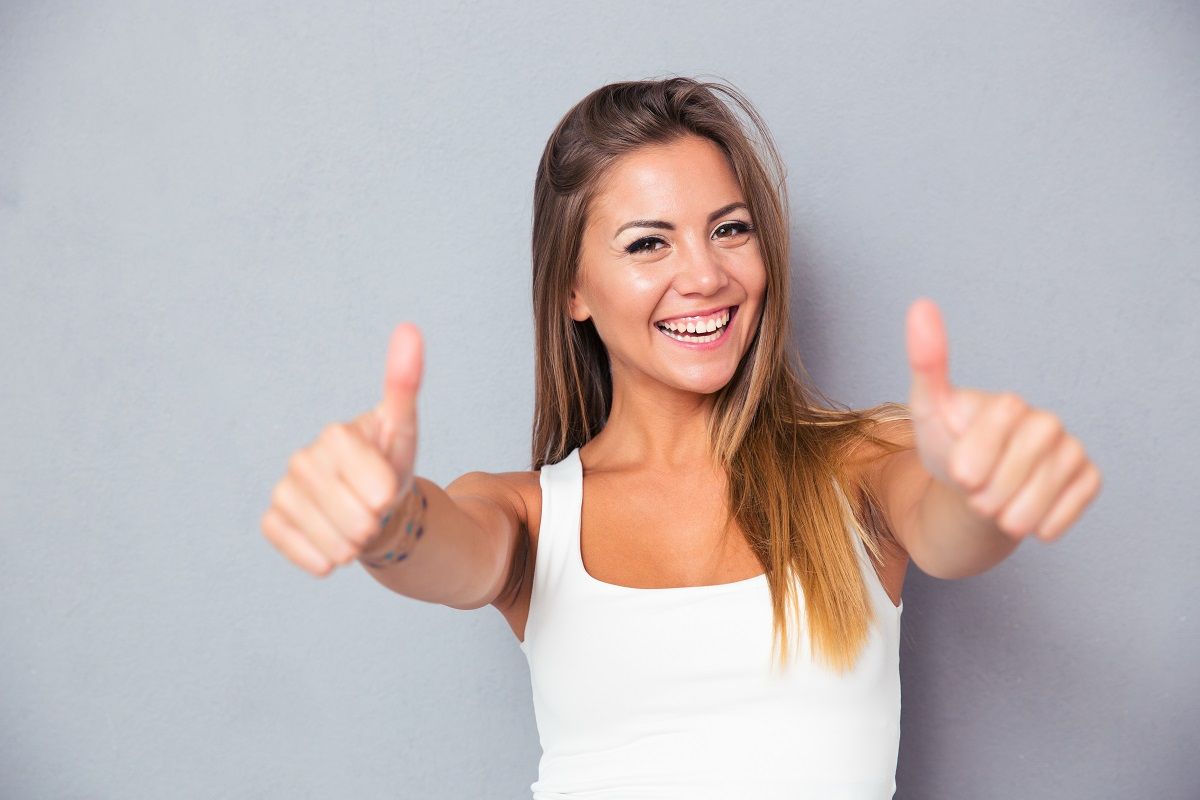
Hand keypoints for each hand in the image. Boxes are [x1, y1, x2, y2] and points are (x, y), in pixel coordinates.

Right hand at [260, 323, 424, 575]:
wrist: (370, 505)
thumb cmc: (390, 464)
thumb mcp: (404, 428)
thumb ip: (405, 383)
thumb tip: (409, 328)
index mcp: (336, 435)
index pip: (374, 484)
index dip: (387, 494)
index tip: (388, 489)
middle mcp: (302, 459)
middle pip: (354, 517)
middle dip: (374, 523)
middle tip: (373, 511)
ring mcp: (285, 489)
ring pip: (331, 539)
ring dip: (354, 545)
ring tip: (358, 528)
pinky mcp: (273, 519)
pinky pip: (298, 549)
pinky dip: (322, 557)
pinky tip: (333, 548)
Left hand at [905, 298, 1101, 541]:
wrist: (967, 496)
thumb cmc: (948, 448)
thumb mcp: (926, 410)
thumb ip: (926, 361)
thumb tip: (921, 304)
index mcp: (1008, 404)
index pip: (1003, 419)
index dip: (977, 453)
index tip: (959, 473)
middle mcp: (1045, 422)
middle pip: (1025, 459)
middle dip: (990, 488)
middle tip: (974, 494)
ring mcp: (1070, 450)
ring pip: (1046, 489)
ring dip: (1011, 511)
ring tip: (993, 509)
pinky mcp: (1087, 479)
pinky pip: (1072, 506)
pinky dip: (1043, 522)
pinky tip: (1025, 519)